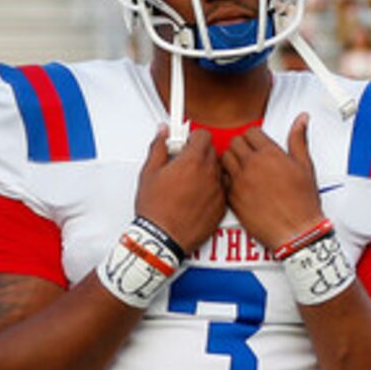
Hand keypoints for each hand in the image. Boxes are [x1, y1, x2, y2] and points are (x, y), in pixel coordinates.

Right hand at [132, 127, 227, 254]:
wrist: (164, 237)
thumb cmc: (156, 208)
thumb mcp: (148, 172)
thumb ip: (158, 147)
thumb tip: (163, 133)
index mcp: (192, 161)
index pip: (203, 135)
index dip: (192, 137)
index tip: (184, 142)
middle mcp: (209, 174)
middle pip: (212, 151)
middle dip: (197, 152)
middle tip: (181, 162)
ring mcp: (218, 191)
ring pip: (217, 171)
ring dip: (205, 171)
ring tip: (188, 181)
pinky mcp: (222, 207)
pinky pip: (221, 190)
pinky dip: (210, 189)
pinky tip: (194, 196)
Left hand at [221, 117, 324, 251]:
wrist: (296, 231)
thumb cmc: (302, 202)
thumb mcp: (305, 166)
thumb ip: (298, 139)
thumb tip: (301, 120)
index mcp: (270, 155)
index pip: (251, 132)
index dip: (255, 137)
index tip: (258, 143)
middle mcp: (252, 165)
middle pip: (235, 142)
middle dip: (242, 145)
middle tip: (249, 153)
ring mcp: (239, 181)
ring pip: (224, 158)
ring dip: (231, 159)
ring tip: (241, 166)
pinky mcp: (232, 196)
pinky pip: (221, 179)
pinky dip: (226, 178)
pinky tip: (236, 181)